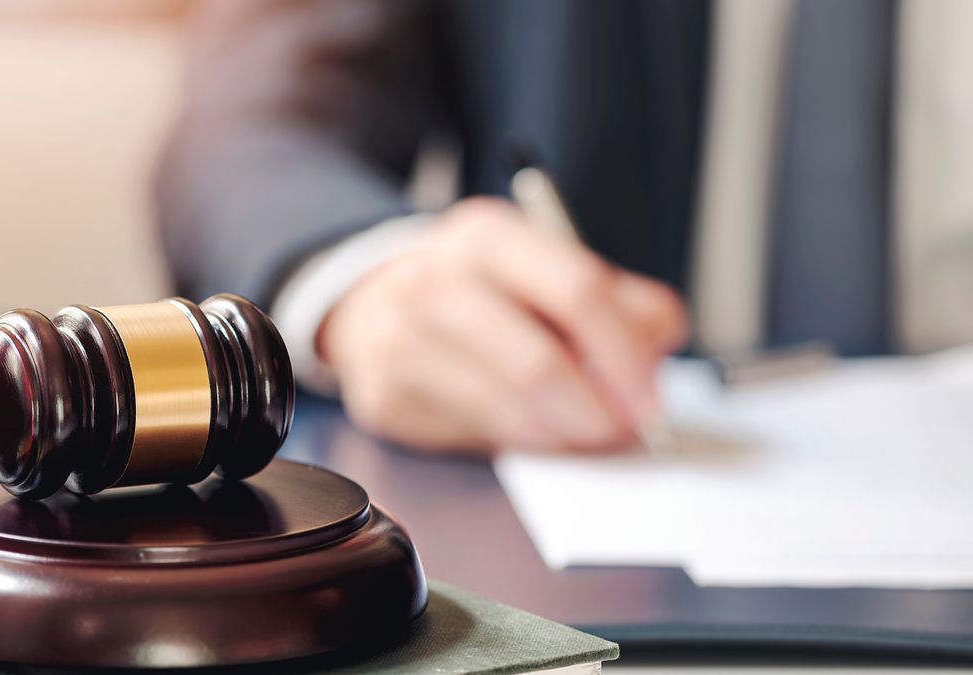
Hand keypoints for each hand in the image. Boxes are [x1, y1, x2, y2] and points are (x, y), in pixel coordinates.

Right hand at [317, 197, 687, 453]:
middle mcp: (434, 283)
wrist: (372, 303)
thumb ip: (615, 299)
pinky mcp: (387, 399)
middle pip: (537, 364)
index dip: (625, 351)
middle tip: (623, 429)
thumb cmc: (476, 288)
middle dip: (596, 412)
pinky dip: (516, 443)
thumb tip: (659, 341)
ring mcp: (401, 343)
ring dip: (562, 436)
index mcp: (486, 238)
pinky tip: (526, 426)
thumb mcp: (542, 265)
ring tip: (583, 430)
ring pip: (508, 413)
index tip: (649, 394)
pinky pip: (474, 440)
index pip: (575, 290)